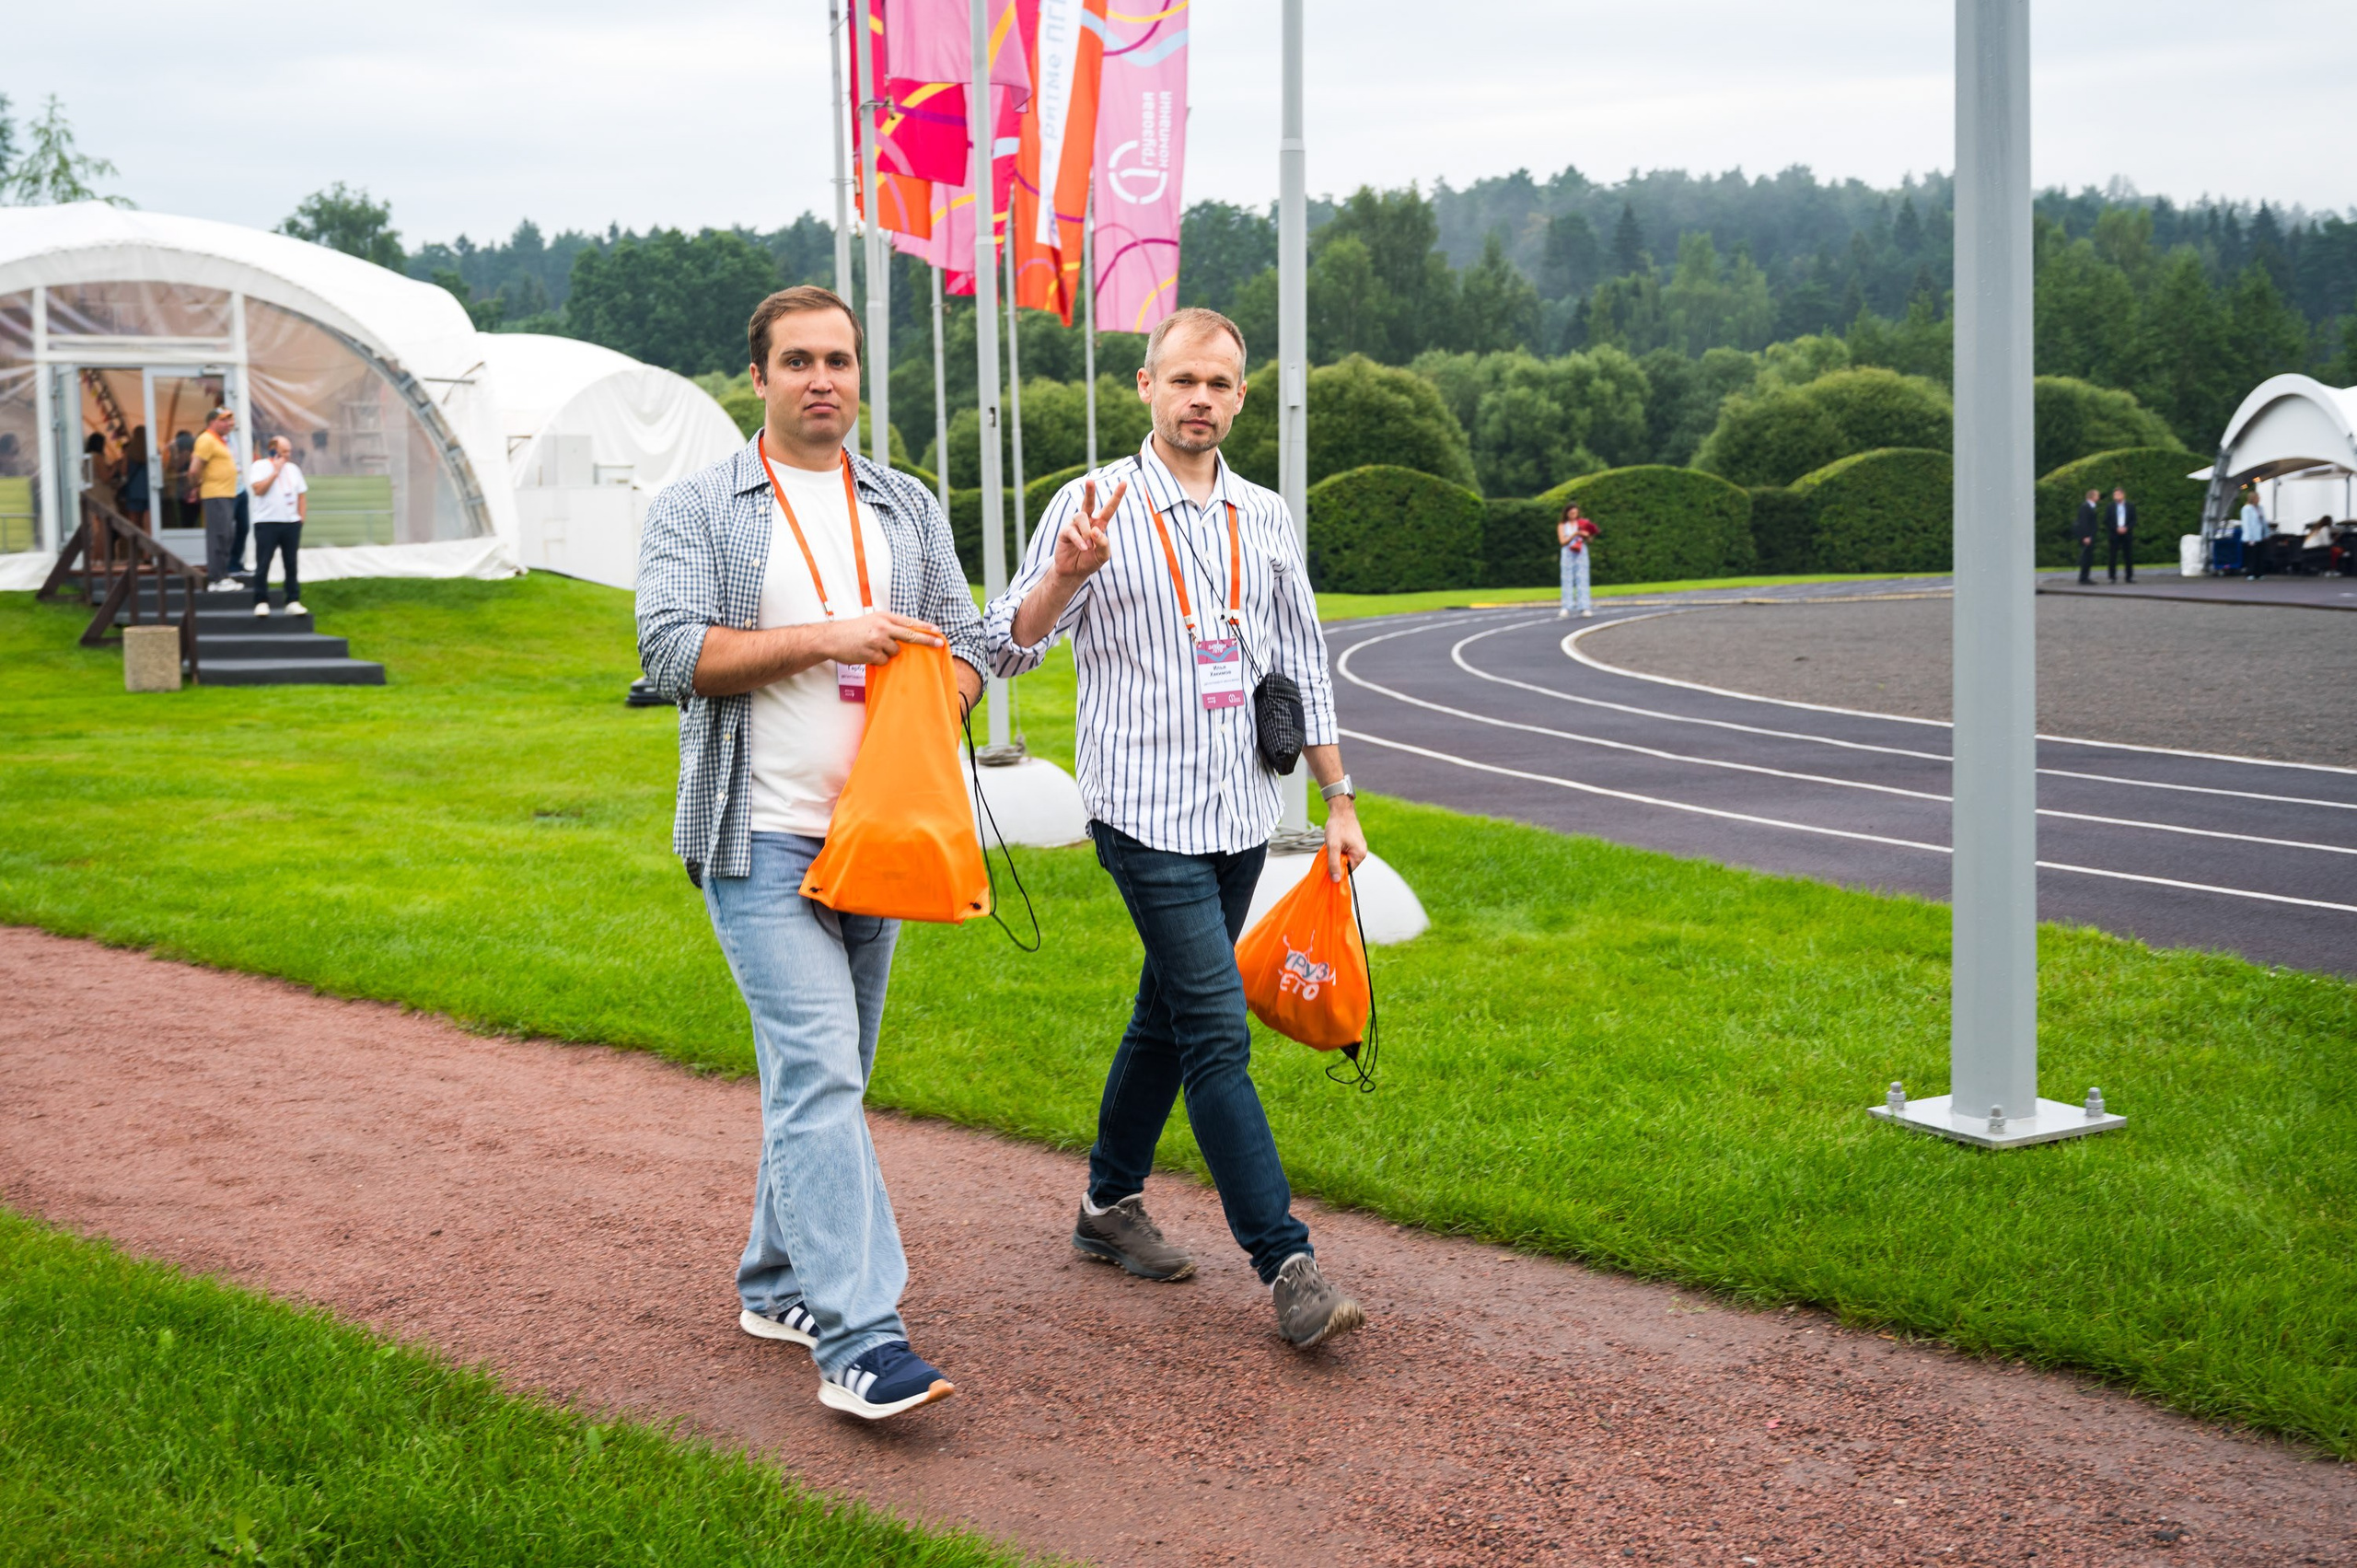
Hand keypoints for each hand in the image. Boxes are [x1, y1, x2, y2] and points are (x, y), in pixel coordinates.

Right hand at [819, 610, 942, 665]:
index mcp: (884, 617)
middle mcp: (883, 627)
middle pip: (911, 635)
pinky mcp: (872, 653)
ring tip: (872, 647)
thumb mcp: (873, 621)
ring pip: (896, 652)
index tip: (938, 631)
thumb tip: (909, 635)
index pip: (909, 622)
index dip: (925, 627)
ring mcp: (878, 640)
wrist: (833, 638)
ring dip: (888, 653)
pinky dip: (878, 660)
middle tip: (939, 644)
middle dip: (927, 640)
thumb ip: (890, 625)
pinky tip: (867, 654)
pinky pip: (884, 661)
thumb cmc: (854, 630)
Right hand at [1052, 478, 1125, 582]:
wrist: (1074, 572)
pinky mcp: (1065, 532)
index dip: (1117, 496)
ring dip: (1086, 532)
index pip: (1109, 508)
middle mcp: (1087, 522)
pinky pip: (1072, 531)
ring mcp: (1074, 526)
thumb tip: (1095, 530)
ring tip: (1088, 546)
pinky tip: (1083, 548)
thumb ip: (1103, 543)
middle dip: (1089, 491)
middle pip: (1088, 502)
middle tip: (1090, 481)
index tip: (1124, 482)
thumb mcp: (1103, 555)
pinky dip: (1079, 540)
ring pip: (1081, 517)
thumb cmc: (1090, 561)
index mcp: (1100, 525)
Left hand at [1323, 799, 1368, 882]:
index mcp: (1360, 855)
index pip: (1347, 871)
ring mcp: (1359, 847)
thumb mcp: (1333, 846)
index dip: (1337, 868)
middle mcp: (1362, 852)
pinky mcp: (1354, 843)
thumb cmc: (1338, 825)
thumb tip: (1336, 880)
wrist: (1341, 810)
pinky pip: (1345, 852)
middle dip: (1336, 860)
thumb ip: (1334, 863)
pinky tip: (1335, 842)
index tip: (1329, 862)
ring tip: (1333, 844)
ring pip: (1344, 858)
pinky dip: (1338, 849)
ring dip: (1336, 854)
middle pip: (1346, 865)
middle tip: (1330, 850)